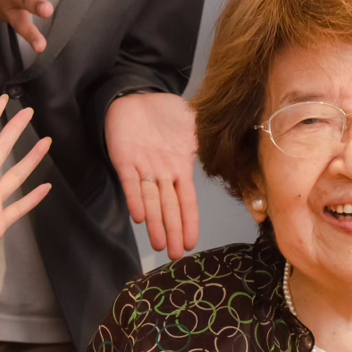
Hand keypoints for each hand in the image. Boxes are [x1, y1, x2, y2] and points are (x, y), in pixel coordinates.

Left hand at [106, 91, 200, 259]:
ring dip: (155, 223)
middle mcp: (162, 174)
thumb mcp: (194, 125)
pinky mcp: (124, 160)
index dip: (189, 222)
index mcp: (179, 169)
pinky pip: (130, 183)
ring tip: (159, 244)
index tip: (192, 243)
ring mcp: (143, 168)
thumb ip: (206, 142)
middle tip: (175, 255)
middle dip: (172, 231)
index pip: (186, 201)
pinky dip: (135, 198)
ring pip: (151, 201)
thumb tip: (227, 153)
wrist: (137, 96)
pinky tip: (139, 216)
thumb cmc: (166, 113)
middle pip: (169, 208)